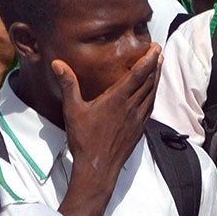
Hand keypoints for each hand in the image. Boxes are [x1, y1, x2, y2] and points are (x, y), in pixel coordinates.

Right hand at [56, 47, 157, 183]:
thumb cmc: (84, 140)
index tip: (155, 47)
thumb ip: (69, 85)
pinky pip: (150, 107)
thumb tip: (58, 64)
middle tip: (158, 51)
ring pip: (151, 93)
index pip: (138, 74)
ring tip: (158, 66)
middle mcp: (131, 107)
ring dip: (156, 78)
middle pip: (149, 81)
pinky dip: (153, 95)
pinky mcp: (139, 129)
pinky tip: (152, 92)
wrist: (99, 168)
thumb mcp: (73, 110)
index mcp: (117, 100)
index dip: (148, 59)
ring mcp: (138, 119)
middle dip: (155, 65)